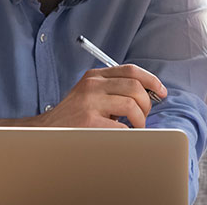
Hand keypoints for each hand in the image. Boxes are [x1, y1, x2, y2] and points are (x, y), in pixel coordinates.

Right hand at [30, 64, 167, 128]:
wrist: (45, 133)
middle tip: (143, 117)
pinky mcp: (89, 122)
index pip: (131, 70)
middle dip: (147, 104)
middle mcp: (92, 85)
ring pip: (132, 105)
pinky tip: (123, 136)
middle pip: (135, 87)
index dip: (151, 80)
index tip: (161, 92)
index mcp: (95, 76)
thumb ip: (113, 89)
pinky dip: (130, 133)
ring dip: (140, 120)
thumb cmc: (73, 117)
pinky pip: (122, 127)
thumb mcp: (90, 94)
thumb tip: (148, 93)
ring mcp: (90, 103)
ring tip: (135, 128)